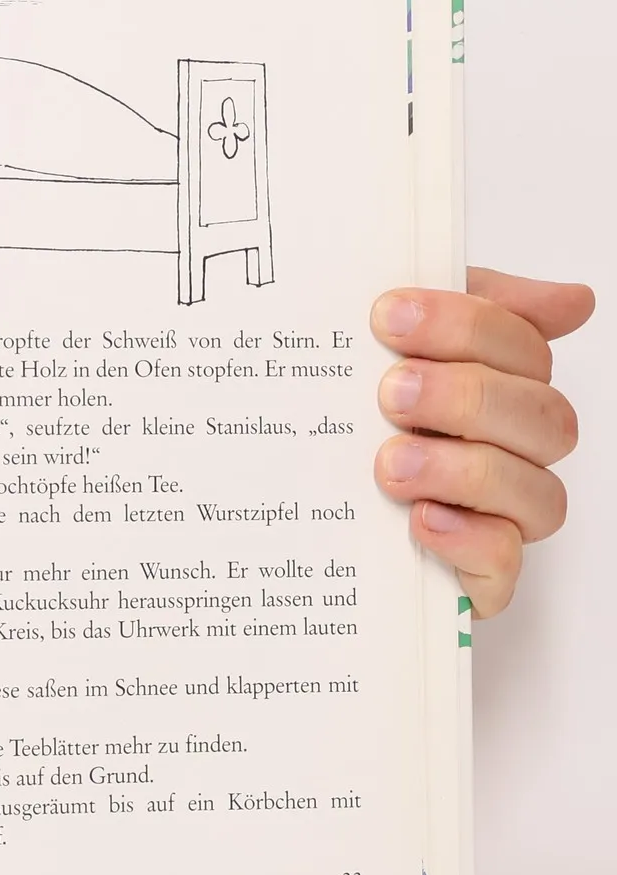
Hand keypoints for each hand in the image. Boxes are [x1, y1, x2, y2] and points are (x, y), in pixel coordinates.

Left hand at [371, 267, 592, 615]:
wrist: (300, 518)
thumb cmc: (355, 420)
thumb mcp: (388, 347)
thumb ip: (466, 305)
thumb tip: (574, 300)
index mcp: (498, 385)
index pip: (522, 347)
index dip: (467, 324)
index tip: (390, 315)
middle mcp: (513, 449)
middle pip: (542, 417)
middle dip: (467, 396)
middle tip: (391, 392)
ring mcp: (503, 514)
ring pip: (537, 492)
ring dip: (463, 469)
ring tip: (390, 462)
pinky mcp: (479, 575)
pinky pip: (504, 561)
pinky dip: (468, 539)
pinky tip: (420, 519)